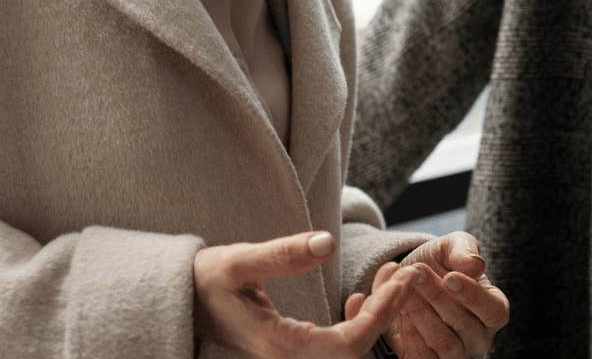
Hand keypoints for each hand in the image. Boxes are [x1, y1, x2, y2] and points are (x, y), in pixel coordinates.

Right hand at [194, 230, 421, 358]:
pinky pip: (338, 346)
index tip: (405, 278)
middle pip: (357, 350)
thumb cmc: (204, 280)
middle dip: (390, 312)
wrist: (180, 300)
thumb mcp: (237, 261)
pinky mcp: (295, 349)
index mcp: (280, 345)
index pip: (349, 345)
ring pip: (350, 348)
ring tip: (393, 276)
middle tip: (411, 272)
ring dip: (377, 315)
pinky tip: (362, 297)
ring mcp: (293, 358)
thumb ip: (281, 255)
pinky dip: (359, 322)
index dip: (383, 315)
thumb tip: (326, 243)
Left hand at [359, 232, 509, 358]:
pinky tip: (399, 310)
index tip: (449, 277)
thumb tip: (475, 266)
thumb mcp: (450, 246)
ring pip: (444, 343)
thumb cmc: (439, 262)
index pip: (495, 312)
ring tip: (405, 290)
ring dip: (421, 314)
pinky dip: (409, 334)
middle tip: (417, 273)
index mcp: (494, 309)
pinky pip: (423, 357)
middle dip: (437, 297)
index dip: (473, 296)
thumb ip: (464, 250)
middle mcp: (479, 336)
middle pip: (464, 326)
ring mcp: (457, 353)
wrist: (408, 278)